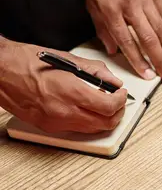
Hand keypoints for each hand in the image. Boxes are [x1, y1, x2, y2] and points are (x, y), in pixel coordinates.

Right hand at [0, 40, 126, 133]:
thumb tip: (113, 81)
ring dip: (104, 120)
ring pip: (92, 130)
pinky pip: (77, 130)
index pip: (108, 106)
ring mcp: (56, 122)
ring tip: (105, 106)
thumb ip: (95, 72)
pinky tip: (87, 110)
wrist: (2, 73)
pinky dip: (88, 122)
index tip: (122, 94)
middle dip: (117, 113)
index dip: (121, 101)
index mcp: (70, 91)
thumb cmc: (27, 62)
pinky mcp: (49, 128)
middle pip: (105, 123)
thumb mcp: (67, 59)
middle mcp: (64, 111)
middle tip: (118, 102)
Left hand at [80, 0, 161, 82]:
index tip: (147, 75)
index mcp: (111, 10)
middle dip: (160, 61)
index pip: (127, 41)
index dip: (138, 61)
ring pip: (161, 28)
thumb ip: (102, 28)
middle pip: (149, 38)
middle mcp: (130, 5)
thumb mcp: (90, 2)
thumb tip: (113, 50)